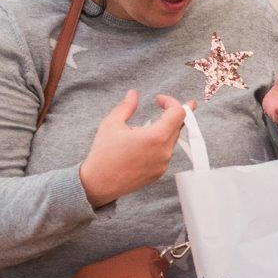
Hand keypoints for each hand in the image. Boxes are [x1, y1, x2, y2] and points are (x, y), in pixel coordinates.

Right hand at [79, 90, 196, 207]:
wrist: (98, 184)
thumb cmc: (104, 154)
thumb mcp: (112, 123)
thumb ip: (127, 105)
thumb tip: (133, 93)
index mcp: (155, 137)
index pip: (178, 113)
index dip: (171, 101)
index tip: (158, 99)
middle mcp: (164, 152)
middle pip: (178, 125)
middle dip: (172, 112)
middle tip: (165, 103)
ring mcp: (163, 164)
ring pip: (173, 139)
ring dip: (166, 127)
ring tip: (149, 124)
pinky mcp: (159, 172)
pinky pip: (166, 152)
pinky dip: (161, 142)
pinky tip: (145, 141)